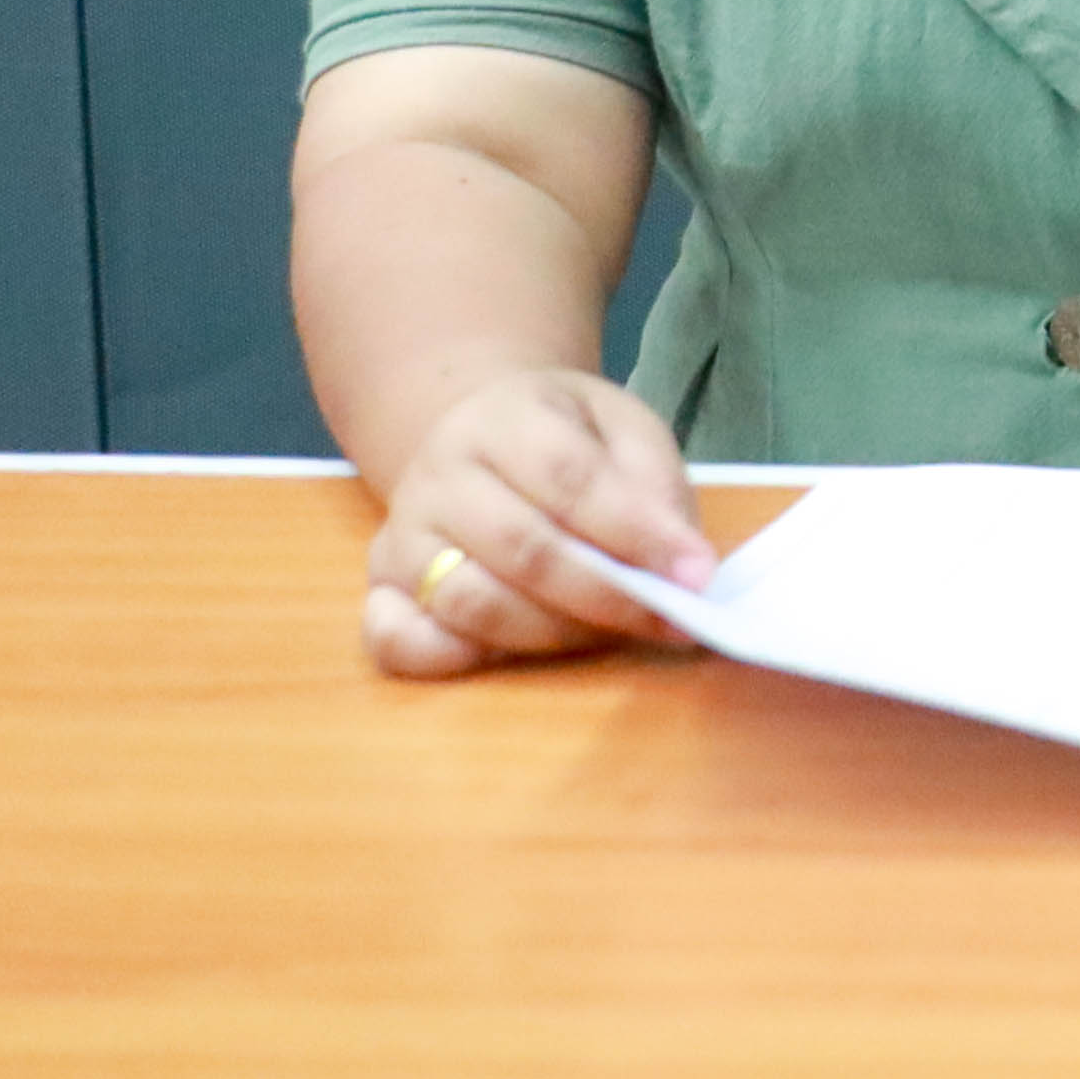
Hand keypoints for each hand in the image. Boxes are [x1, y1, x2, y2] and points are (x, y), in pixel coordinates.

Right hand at [361, 368, 713, 675]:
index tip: (696, 575)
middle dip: (606, 596)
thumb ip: (655, 487)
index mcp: (504, 418)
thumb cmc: (566, 439)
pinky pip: (399, 641)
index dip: (636, 532)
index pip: (570, 477)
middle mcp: (440, 475)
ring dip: (554, 633)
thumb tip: (686, 567)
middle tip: (668, 621)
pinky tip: (509, 658)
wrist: (477, 436)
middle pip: (523, 548)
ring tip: (610, 633)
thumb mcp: (624, 429)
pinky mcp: (384, 590)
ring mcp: (403, 535)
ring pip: (472, 602)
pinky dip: (452, 660)